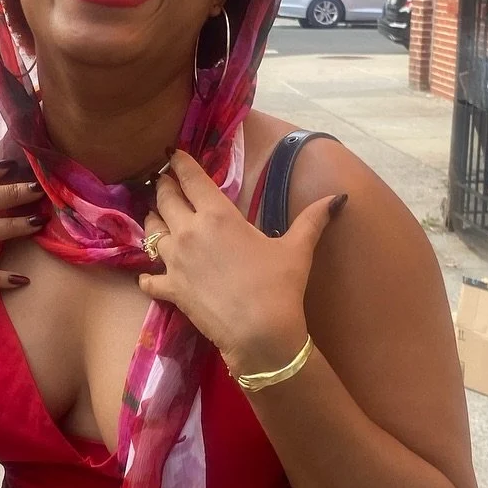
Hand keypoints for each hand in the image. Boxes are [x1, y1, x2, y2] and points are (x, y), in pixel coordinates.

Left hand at [139, 150, 345, 376]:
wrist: (260, 333)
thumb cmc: (278, 286)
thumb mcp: (297, 248)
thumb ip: (313, 218)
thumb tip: (339, 198)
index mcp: (217, 215)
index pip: (191, 178)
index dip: (179, 162)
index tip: (172, 154)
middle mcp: (189, 231)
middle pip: (164, 199)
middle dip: (163, 187)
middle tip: (162, 181)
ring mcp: (174, 261)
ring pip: (150, 232)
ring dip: (152, 222)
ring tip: (156, 219)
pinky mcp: (170, 290)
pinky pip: (148, 278)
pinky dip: (147, 276)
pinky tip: (149, 276)